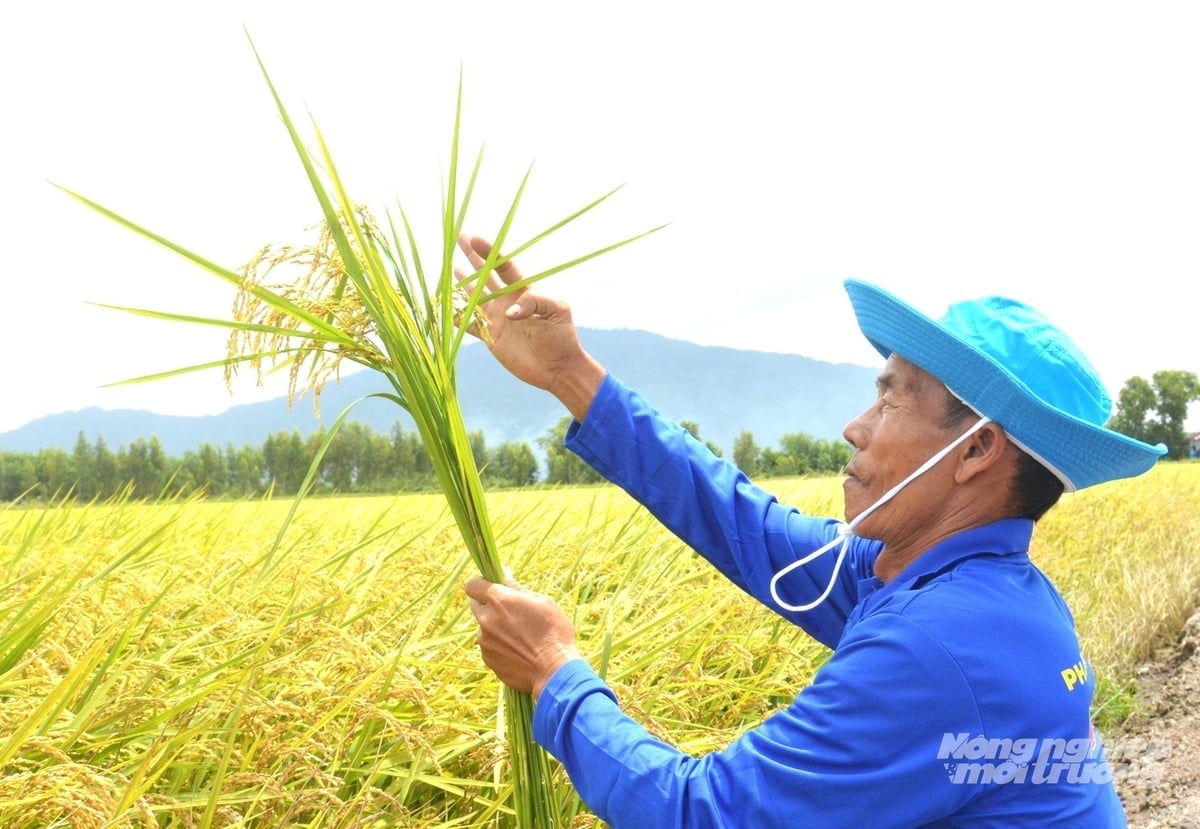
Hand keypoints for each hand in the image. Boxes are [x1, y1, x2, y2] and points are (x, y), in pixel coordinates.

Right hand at [456, 235, 604, 420]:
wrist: (558, 368)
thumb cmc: (562, 335)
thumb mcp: (556, 311)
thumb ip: (534, 303)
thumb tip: (508, 312)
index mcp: (524, 289)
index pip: (504, 265)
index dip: (489, 251)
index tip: (474, 238)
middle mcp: (508, 300)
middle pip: (486, 274)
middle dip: (473, 256)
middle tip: (459, 237)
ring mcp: (497, 318)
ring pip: (475, 296)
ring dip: (463, 283)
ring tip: (451, 266)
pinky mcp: (490, 336)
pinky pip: (469, 324)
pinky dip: (456, 317)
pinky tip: (445, 308)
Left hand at [465, 575, 581, 697]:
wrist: (554, 671)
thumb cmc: (554, 633)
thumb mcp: (542, 602)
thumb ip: (517, 588)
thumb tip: (503, 573)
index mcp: (499, 600)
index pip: (472, 584)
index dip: (480, 584)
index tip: (491, 587)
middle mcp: (486, 619)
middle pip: (475, 605)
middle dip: (488, 605)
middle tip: (509, 611)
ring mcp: (485, 641)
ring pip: (484, 627)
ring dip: (495, 627)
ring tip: (520, 637)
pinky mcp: (487, 659)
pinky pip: (489, 646)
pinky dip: (499, 646)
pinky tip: (518, 651)